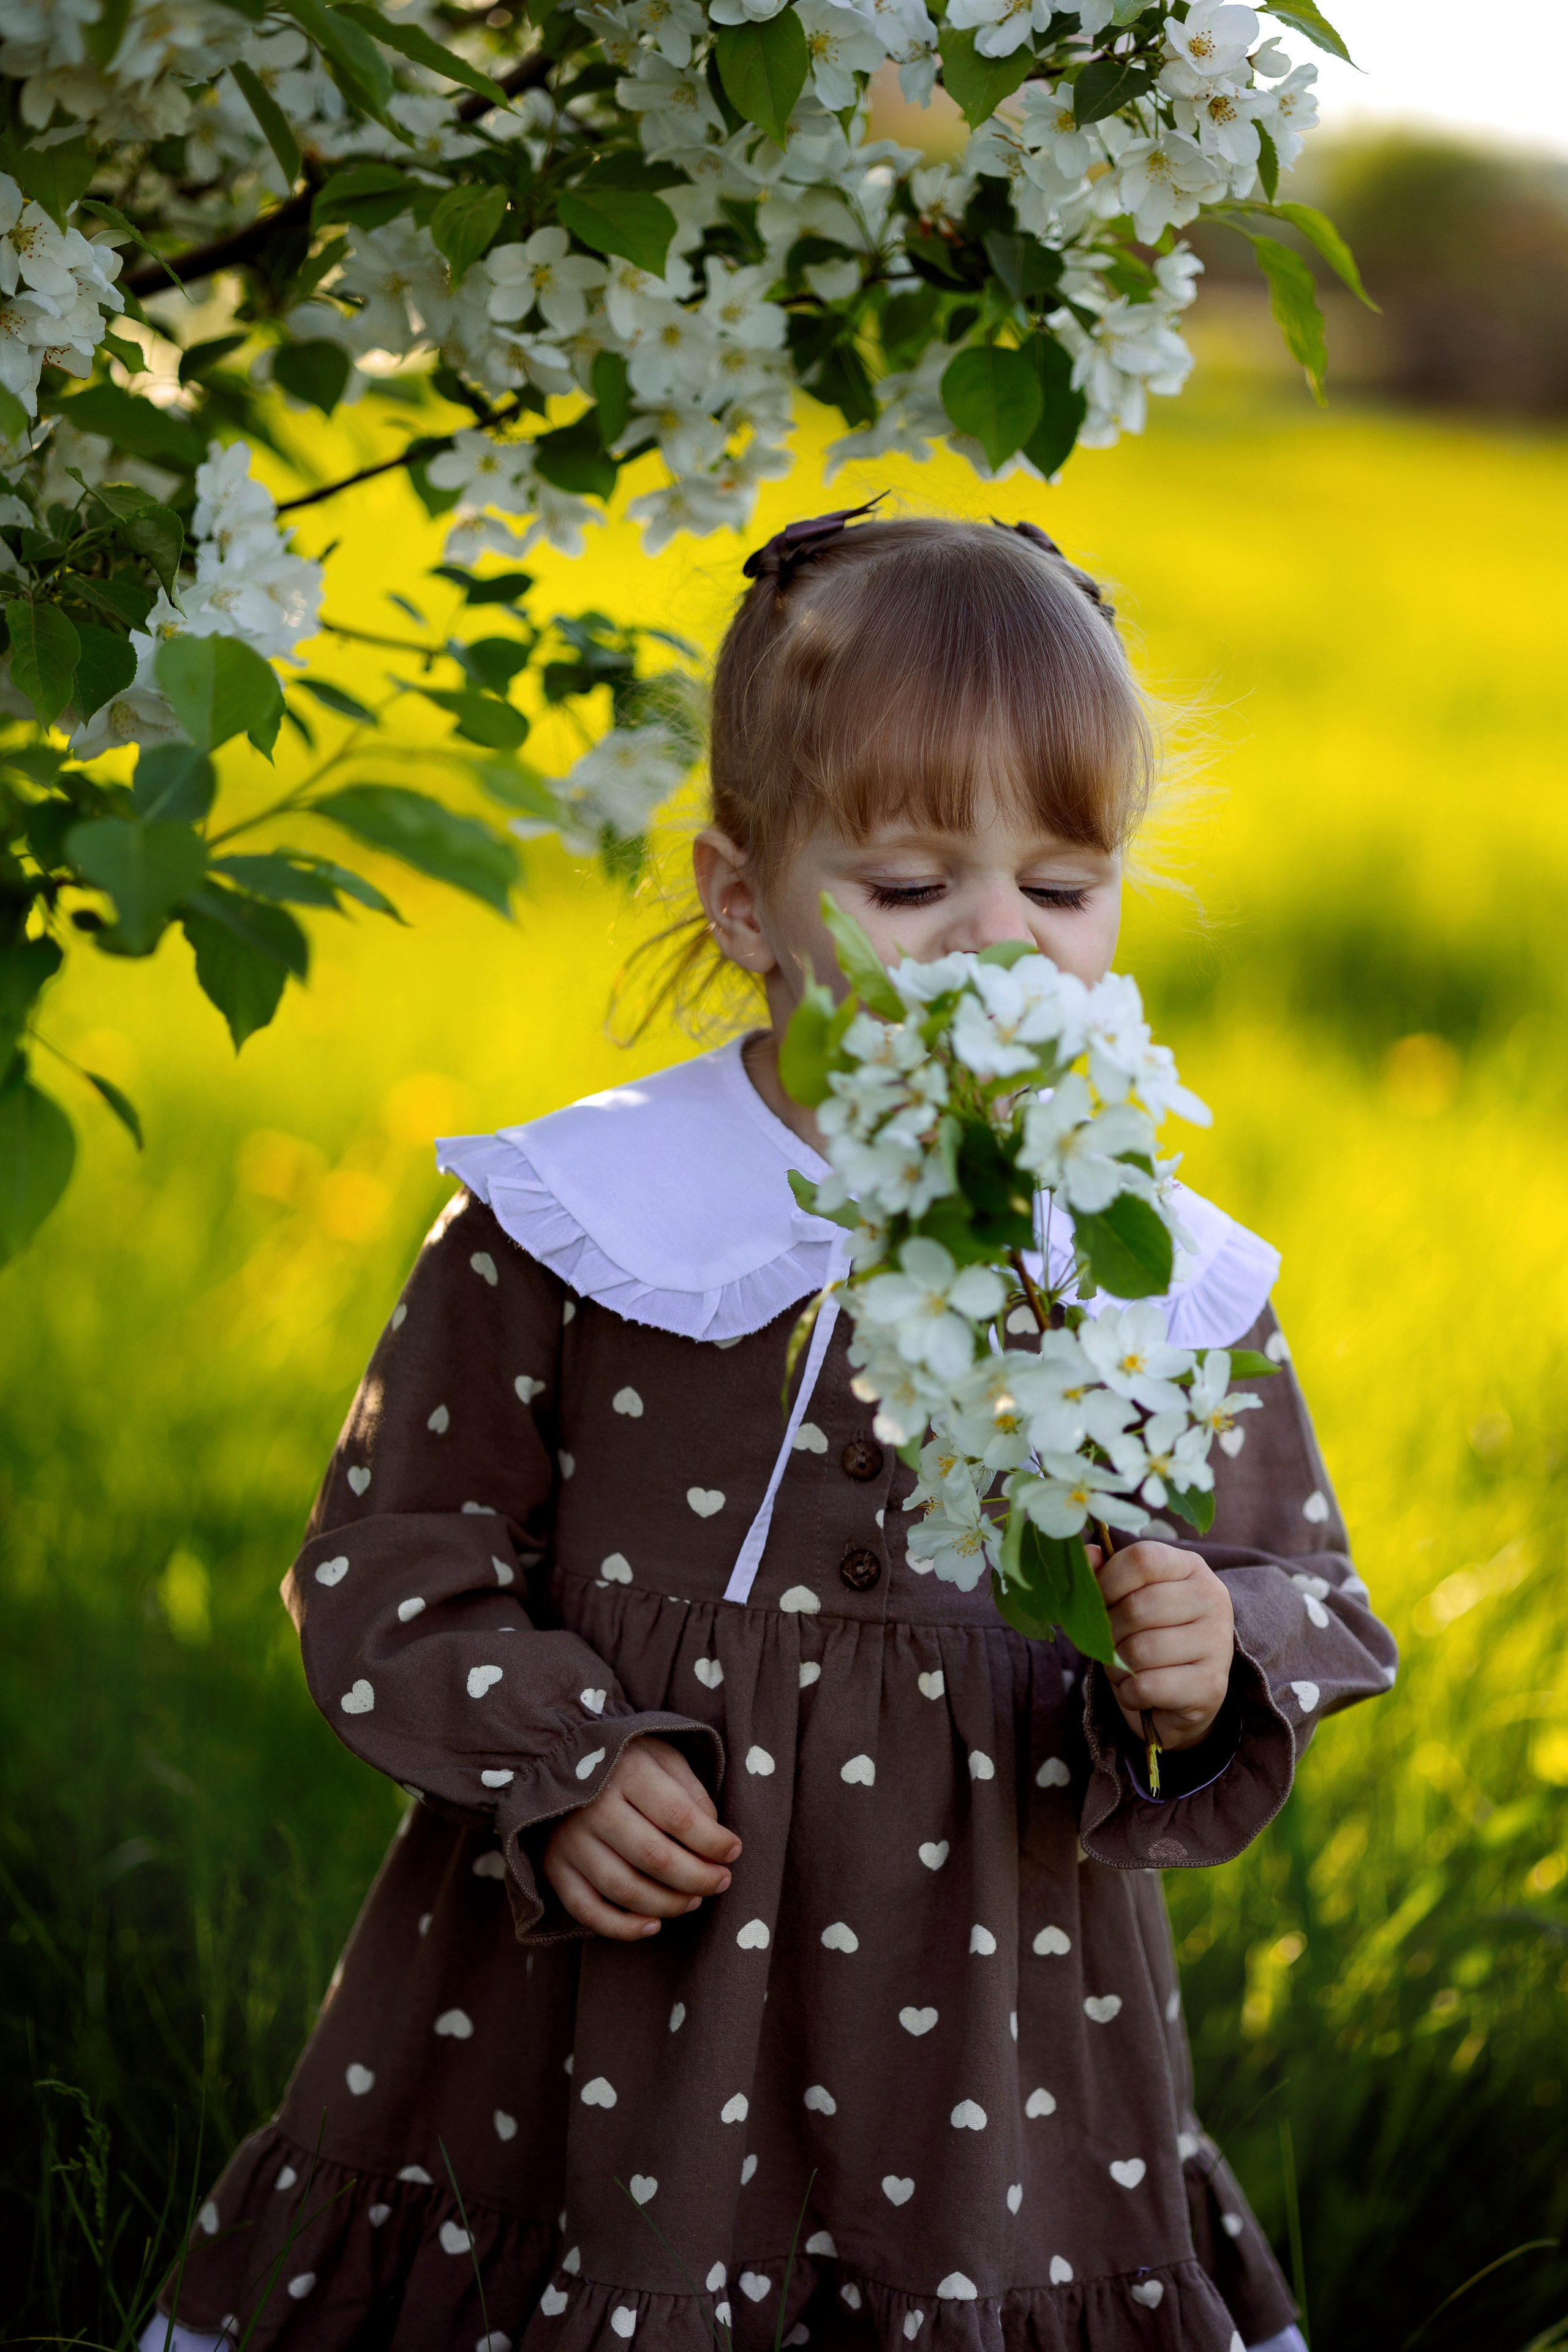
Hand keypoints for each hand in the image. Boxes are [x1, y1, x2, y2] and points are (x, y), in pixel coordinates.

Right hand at [542, 1735, 741, 1940]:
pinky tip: (653, 1924)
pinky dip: (622, 1927)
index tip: (733, 1850)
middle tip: (721, 1882)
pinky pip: (587, 1910)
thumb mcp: (663, 1757)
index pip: (678, 1816)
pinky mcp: (554, 1867)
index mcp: (627, 1772)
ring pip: (625, 1889)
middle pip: (655, 1858)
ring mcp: (570, 1840)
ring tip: (694, 1900)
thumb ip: (692, 1793)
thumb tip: (715, 1840)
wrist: (561, 1759)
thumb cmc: (627, 1761)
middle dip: (698, 1877)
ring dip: (668, 1904)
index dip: (713, 1841)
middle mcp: (594, 1807)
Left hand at [1088, 1541, 1234, 1753]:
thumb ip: (1105, 1574)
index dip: (1107, 1582)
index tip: (1098, 1602)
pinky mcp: (1212, 1685)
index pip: (1142, 1560)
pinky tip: (1139, 1691)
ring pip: (1139, 1651)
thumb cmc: (1148, 1635)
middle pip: (1137, 1608)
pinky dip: (1129, 1694)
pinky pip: (1147, 1687)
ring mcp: (1217, 1642)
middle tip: (1111, 1645)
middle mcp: (1212, 1598)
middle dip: (1109, 1633)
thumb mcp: (1126, 1598)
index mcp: (1190, 1567)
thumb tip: (1087, 1555)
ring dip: (1117, 1667)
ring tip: (1126, 1669)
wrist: (1179, 1694)